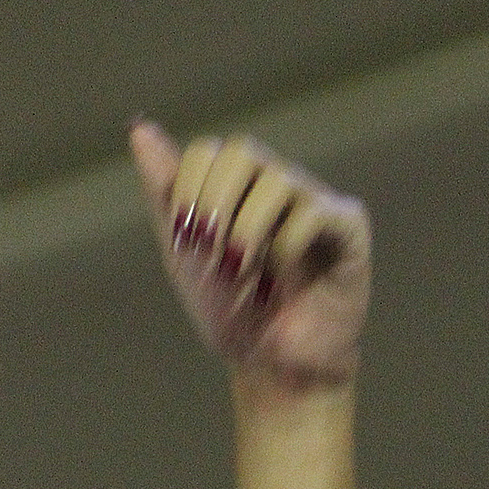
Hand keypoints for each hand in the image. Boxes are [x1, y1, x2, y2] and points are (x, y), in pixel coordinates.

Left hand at [130, 121, 369, 387]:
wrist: (268, 361)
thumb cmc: (227, 307)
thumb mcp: (182, 248)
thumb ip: (165, 190)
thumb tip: (139, 126)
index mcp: (237, 188)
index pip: (206, 152)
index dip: (187, 190)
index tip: (184, 238)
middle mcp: (278, 186)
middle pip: (242, 152)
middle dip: (213, 202)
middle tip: (208, 249)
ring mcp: (316, 203)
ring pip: (278, 179)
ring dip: (245, 228)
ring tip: (240, 268)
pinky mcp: (349, 230)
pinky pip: (315, 213)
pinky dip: (284, 245)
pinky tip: (282, 272)